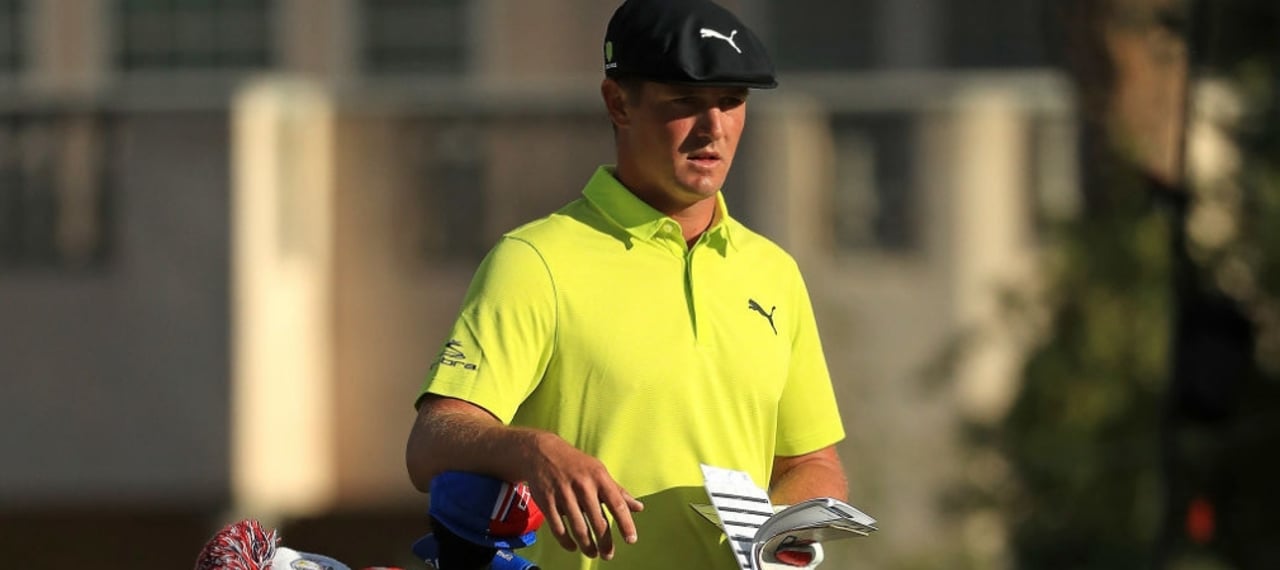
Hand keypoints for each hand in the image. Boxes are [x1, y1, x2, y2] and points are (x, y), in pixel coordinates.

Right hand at [518, 432, 644, 559]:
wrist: (541, 452)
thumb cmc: (576, 464)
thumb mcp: (599, 472)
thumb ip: (618, 491)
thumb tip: (639, 508)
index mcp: (599, 477)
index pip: (617, 504)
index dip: (625, 524)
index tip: (631, 540)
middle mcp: (583, 485)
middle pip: (598, 521)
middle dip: (605, 542)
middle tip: (608, 555)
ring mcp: (563, 493)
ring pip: (578, 527)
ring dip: (587, 545)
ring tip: (593, 553)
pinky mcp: (546, 500)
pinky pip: (558, 527)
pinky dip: (566, 541)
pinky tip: (572, 547)